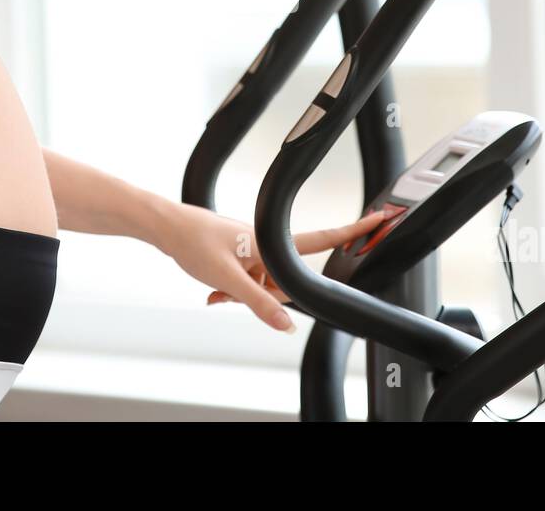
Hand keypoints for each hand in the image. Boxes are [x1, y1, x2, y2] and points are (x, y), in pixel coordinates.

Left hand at [156, 203, 388, 332]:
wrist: (165, 227)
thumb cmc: (195, 243)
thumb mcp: (229, 279)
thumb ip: (259, 303)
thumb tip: (286, 325)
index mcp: (272, 242)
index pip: (321, 239)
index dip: (352, 230)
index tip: (379, 218)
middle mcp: (266, 243)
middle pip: (286, 278)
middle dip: (266, 294)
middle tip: (234, 294)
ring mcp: (252, 248)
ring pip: (264, 282)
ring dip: (245, 293)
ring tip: (218, 293)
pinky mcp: (239, 253)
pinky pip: (248, 279)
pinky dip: (233, 290)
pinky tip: (213, 295)